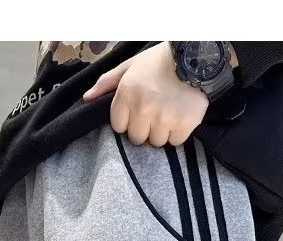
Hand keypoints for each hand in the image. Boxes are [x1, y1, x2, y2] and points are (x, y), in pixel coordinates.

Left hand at [82, 42, 207, 146]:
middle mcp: (143, 109)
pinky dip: (178, 132)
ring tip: (169, 113)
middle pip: (137, 138)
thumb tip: (86, 99)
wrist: (196, 57)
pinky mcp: (183, 125)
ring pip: (156, 142)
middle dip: (144, 128)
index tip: (138, 111)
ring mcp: (163, 119)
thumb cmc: (160, 61)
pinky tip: (180, 116)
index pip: (119, 127)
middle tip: (155, 112)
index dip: (128, 120)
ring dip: (162, 131)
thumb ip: (107, 83)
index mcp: (127, 95)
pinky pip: (175, 141)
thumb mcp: (130, 65)